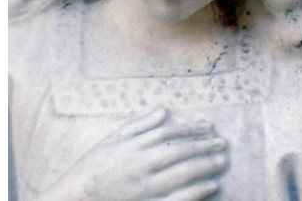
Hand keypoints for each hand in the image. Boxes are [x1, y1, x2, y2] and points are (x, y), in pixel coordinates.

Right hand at [42, 109, 227, 200]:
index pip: (169, 132)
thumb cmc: (96, 162)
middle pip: (180, 151)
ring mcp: (145, 187)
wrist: (78, 195)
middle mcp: (141, 164)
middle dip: (204, 145)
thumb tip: (164, 110)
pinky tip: (211, 185)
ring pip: (182, 173)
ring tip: (221, 160)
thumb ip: (141, 123)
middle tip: (222, 142)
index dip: (191, 128)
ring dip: (204, 165)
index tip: (208, 126)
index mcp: (134, 144)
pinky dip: (196, 192)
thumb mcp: (115, 136)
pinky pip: (177, 199)